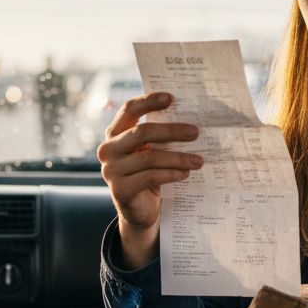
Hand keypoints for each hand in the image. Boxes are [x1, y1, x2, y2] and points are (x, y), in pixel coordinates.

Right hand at [97, 92, 201, 267]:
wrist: (141, 210)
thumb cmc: (149, 173)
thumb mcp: (151, 151)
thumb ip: (160, 136)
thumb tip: (191, 120)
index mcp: (115, 133)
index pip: (129, 110)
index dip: (148, 101)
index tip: (171, 98)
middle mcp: (108, 149)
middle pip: (141, 133)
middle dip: (171, 131)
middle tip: (195, 132)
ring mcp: (111, 171)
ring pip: (149, 157)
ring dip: (178, 157)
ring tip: (199, 160)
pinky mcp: (120, 190)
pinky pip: (150, 177)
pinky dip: (171, 174)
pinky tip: (186, 173)